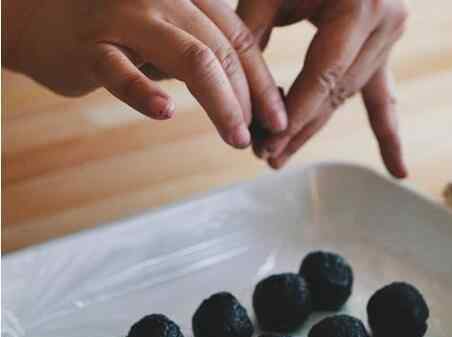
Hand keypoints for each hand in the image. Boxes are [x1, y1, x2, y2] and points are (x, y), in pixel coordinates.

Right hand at [2, 0, 286, 147]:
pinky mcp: (88, 45)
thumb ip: (200, 56)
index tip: (277, 116)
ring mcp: (123, 17)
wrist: (36, 16)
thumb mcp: (163, 34)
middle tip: (258, 135)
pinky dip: (144, 92)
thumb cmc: (111, 30)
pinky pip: (121, 70)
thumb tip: (247, 100)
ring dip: (220, 103)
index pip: (237, 37)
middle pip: (222, 50)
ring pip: (191, 57)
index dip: (262, 80)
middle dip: (248, 99)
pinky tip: (165, 112)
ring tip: (235, 137)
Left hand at [238, 0, 407, 176]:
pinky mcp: (385, 48)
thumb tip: (235, 92)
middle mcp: (385, 25)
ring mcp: (391, 38)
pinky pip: (384, 96)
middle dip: (299, 129)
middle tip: (265, 158)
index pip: (322, 77)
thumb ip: (250, 36)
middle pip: (335, 95)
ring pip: (348, 98)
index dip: (294, 114)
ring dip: (315, 127)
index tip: (265, 144)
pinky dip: (387, 132)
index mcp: (360, 6)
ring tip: (282, 155)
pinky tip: (397, 170)